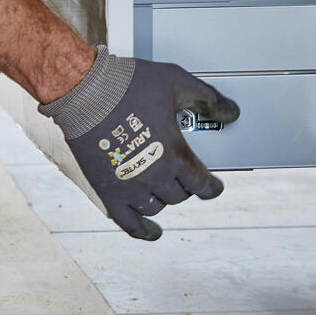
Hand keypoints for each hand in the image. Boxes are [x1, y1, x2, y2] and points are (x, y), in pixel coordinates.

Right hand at [41, 48, 240, 239]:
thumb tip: (232, 113)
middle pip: (179, 195)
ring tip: (162, 190)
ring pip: (156, 207)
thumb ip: (206, 98)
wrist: (84, 90)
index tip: (213, 187)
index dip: (211, 187)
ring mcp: (130, 187)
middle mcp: (154, 176)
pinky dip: (143, 231)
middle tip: (182, 176)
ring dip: (162, 200)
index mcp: (174, 154)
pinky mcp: (108, 191)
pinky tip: (152, 232)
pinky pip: (129, 223)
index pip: (202, 184)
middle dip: (184, 187)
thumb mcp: (175, 82)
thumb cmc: (128, 84)